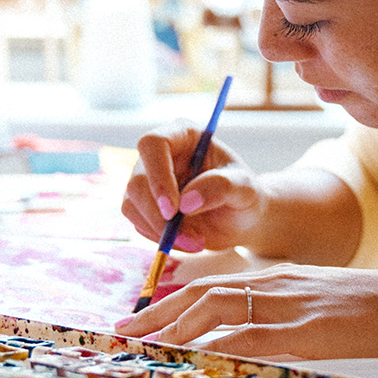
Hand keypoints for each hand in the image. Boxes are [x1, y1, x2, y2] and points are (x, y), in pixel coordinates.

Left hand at [114, 264, 377, 377]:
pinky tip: (193, 355)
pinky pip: (250, 336)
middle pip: (202, 292)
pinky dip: (216, 345)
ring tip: (142, 344)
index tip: (143, 316)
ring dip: (173, 327)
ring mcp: (287, 304)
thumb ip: (282, 309)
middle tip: (123, 331)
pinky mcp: (304, 329)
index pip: (212, 283)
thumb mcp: (318, 300)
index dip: (172, 299)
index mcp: (277, 276)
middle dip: (157, 313)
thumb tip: (248, 331)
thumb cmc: (370, 308)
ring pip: (216, 309)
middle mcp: (274, 283)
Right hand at [121, 119, 265, 252]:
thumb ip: (221, 187)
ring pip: (132, 205)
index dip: (158, 175)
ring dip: (161, 232)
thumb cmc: (244, 194)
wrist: (240, 218)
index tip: (174, 208)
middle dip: (160, 217)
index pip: (153, 144)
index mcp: (183, 135)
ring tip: (197, 242)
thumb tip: (186, 202)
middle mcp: (159, 155)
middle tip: (191, 239)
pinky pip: (138, 224)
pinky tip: (188, 241)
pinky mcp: (143, 205)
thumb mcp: (244, 188)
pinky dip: (161, 239)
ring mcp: (148, 180)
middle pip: (138, 182)